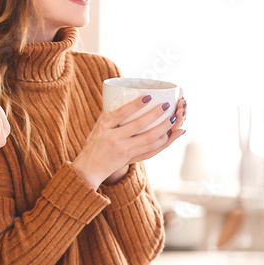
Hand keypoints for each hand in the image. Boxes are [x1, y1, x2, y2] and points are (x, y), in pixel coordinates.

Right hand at [72, 95, 186, 188]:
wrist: (90, 168)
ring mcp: (124, 150)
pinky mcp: (131, 158)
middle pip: (140, 126)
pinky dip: (165, 141)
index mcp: (104, 127)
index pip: (121, 113)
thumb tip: (124, 96)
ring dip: (165, 128)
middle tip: (167, 106)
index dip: (135, 105)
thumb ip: (110, 114)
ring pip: (150, 139)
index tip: (148, 96)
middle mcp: (114, 139)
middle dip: (156, 115)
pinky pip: (152, 150)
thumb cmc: (94, 143)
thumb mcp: (98, 127)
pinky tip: (173, 134)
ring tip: (174, 118)